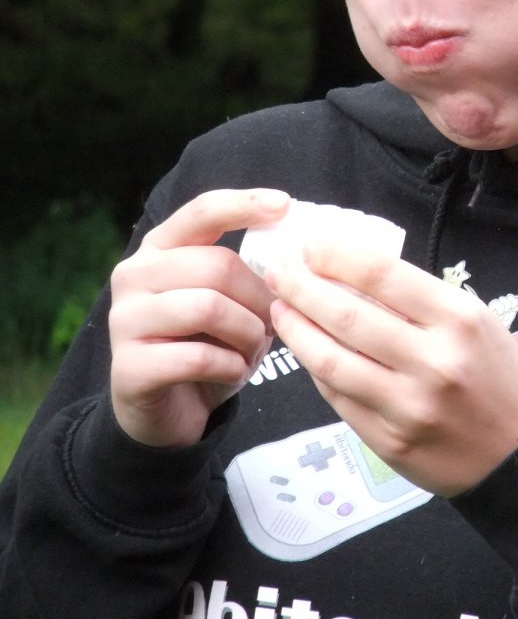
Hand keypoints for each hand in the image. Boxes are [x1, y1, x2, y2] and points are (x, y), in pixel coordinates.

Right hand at [109, 188, 290, 447]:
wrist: (164, 413)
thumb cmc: (205, 345)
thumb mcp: (225, 301)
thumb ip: (243, 272)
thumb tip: (291, 259)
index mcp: (159, 248)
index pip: (202, 211)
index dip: (244, 204)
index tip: (285, 204)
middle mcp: (133, 275)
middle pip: (217, 266)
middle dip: (260, 298)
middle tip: (274, 324)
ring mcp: (124, 320)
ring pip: (209, 308)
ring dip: (248, 334)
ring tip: (253, 351)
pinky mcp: (128, 367)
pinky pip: (200, 357)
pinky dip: (232, 367)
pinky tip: (235, 373)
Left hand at [268, 244, 517, 496]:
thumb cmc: (502, 377)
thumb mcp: (476, 321)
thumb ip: (418, 299)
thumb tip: (349, 272)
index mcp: (458, 319)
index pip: (380, 273)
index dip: (333, 254)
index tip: (309, 244)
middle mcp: (432, 362)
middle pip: (345, 315)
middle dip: (300, 287)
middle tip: (278, 271)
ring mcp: (408, 407)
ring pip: (330, 360)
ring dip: (296, 330)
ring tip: (281, 309)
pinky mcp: (390, 443)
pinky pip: (338, 398)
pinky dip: (317, 370)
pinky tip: (307, 351)